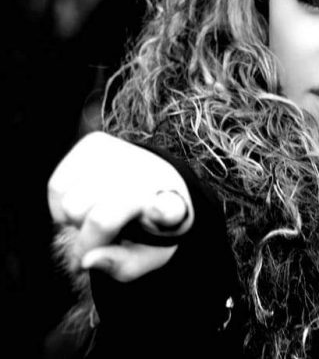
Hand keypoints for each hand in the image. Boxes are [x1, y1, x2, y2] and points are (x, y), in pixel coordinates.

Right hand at [48, 131, 193, 281]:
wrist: (153, 187)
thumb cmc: (147, 229)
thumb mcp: (144, 257)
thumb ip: (120, 266)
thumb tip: (87, 260)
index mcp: (172, 207)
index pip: (168, 209)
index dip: (162, 211)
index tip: (162, 212)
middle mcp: (149, 175)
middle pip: (98, 219)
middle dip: (89, 240)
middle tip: (102, 238)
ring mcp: (123, 155)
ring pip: (70, 204)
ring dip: (74, 221)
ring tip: (95, 218)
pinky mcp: (96, 143)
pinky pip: (56, 186)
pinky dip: (59, 205)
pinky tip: (82, 204)